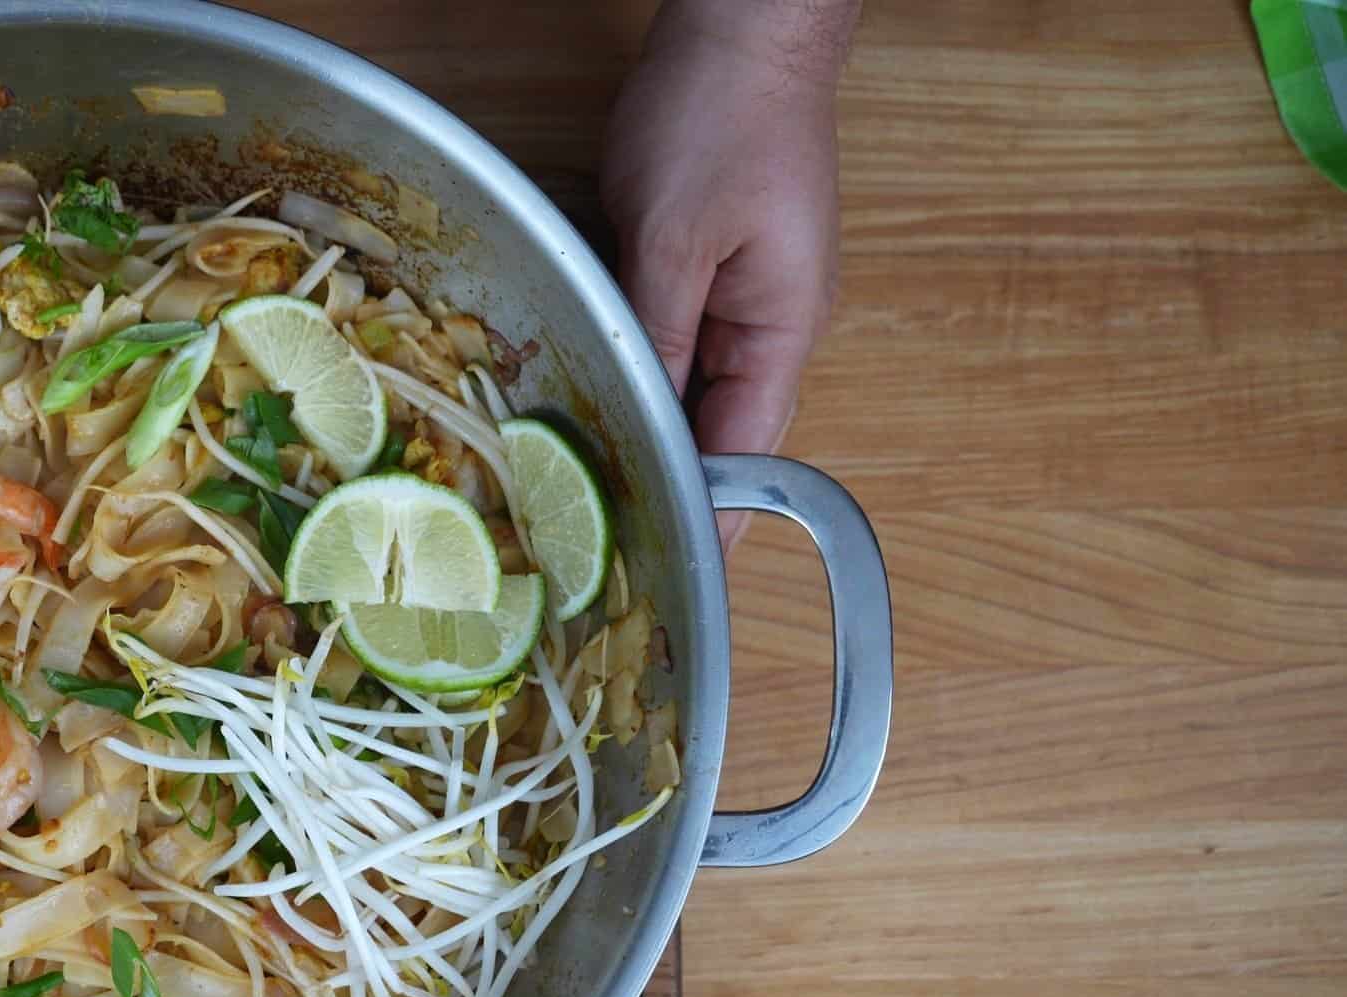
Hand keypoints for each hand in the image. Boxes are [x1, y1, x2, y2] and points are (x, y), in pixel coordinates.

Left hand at [601, 0, 853, 551]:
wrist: (741, 23)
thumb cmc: (721, 114)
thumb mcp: (673, 235)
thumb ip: (655, 332)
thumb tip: (642, 419)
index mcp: (782, 329)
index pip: (748, 455)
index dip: (709, 517)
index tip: (669, 576)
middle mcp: (769, 323)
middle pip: (716, 430)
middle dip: (663, 479)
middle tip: (595, 546)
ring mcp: (739, 293)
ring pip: (684, 386)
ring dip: (639, 424)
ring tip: (578, 488)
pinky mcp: (704, 263)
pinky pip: (666, 337)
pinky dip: (630, 366)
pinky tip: (578, 388)